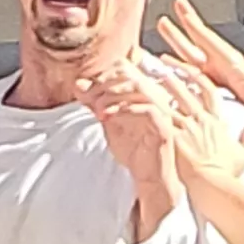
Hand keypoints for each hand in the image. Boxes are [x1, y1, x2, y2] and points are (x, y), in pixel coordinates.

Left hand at [77, 62, 189, 227]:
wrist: (147, 177)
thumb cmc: (133, 150)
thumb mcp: (108, 122)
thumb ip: (96, 103)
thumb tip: (79, 84)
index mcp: (142, 92)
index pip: (124, 66)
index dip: (103, 74)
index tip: (86, 90)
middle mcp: (154, 97)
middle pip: (130, 73)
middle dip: (105, 83)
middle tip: (89, 99)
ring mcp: (161, 111)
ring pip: (139, 87)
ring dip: (113, 95)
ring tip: (98, 110)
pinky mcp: (164, 127)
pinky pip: (148, 109)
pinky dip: (125, 109)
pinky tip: (109, 117)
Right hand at [155, 0, 243, 123]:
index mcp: (229, 64)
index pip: (208, 40)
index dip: (195, 25)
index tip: (183, 10)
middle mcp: (218, 66)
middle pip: (196, 40)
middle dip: (185, 22)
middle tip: (176, 3)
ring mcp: (211, 75)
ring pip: (188, 53)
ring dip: (176, 38)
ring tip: (164, 23)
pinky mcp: (206, 86)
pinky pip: (187, 72)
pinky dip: (174, 64)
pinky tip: (165, 59)